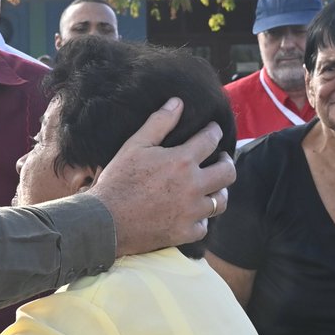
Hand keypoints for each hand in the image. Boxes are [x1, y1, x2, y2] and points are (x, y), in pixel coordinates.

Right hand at [90, 98, 234, 255]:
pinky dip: (199, 219)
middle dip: (227, 162)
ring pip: (221, 201)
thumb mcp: (135, 146)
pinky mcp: (186, 232)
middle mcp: (193, 186)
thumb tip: (177, 102)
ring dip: (218, 192)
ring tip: (211, 187)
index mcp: (182, 161)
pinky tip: (192, 213)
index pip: (211, 140)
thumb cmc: (118, 180)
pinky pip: (204, 225)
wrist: (106, 221)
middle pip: (228, 172)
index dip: (214, 132)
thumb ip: (159, 123)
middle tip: (220, 159)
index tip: (212, 130)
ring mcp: (192, 212)